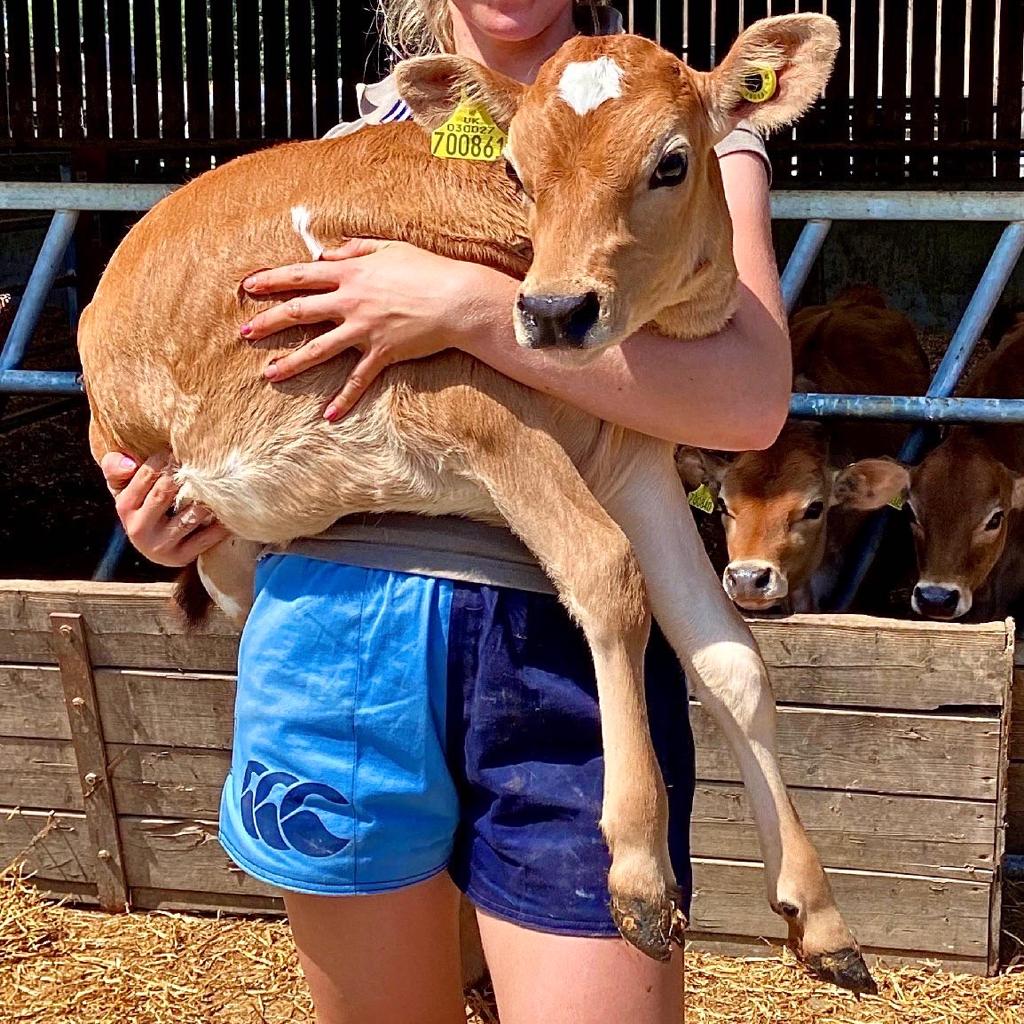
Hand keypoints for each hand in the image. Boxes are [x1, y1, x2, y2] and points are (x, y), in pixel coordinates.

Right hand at [100, 452, 229, 566]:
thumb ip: (116, 467)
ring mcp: (161, 545)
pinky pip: (207, 537)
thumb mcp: (124, 486)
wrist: (153, 544)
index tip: (181, 450)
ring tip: (220, 483)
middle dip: (185, 475)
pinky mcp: (181, 557)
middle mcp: (138, 529)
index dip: (167, 458)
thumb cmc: (142, 503)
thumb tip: (128, 462)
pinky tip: (232, 510)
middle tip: (205, 462)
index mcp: (124, 506)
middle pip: (166, 492)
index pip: (147, 475)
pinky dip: (220, 523)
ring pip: (190, 515)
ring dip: (206, 498)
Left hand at [239, 239, 488, 419]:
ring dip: (292, 363)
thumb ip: (355, 249)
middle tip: (244, 333)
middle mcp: (351, 301)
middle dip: (268, 322)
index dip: (271, 280)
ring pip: (319, 349)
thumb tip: (327, 254)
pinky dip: (344, 399)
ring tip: (269, 374)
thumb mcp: (390, 248)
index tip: (248, 286)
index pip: (301, 275)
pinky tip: (328, 416)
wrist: (458, 299)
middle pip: (299, 312)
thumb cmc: (428, 269)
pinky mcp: (382, 353)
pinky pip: (358, 380)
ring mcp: (364, 329)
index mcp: (351, 274)